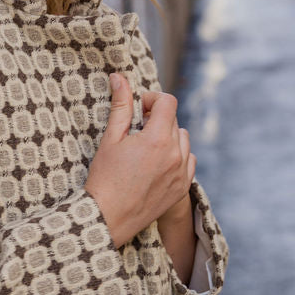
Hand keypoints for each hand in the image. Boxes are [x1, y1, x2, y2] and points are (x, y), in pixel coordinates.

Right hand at [85, 74, 196, 248]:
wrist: (109, 217)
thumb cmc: (105, 178)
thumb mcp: (110, 139)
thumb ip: (120, 106)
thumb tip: (119, 77)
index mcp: (157, 139)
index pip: (168, 102)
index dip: (152, 99)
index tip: (139, 108)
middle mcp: (175, 154)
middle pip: (174, 120)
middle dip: (157, 118)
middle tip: (136, 130)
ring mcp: (182, 172)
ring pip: (183, 139)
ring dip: (168, 136)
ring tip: (146, 148)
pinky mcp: (182, 187)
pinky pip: (189, 160)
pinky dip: (177, 156)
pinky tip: (158, 163)